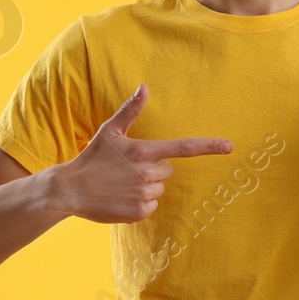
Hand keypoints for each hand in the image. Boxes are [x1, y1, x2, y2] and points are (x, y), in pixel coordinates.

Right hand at [51, 84, 231, 223]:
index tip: (230, 146)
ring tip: (121, 184)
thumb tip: (145, 87)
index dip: (209, 146)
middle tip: (127, 170)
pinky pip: (152, 206)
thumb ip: (131, 110)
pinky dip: (139, 203)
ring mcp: (144, 194)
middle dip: (152, 170)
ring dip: (145, 187)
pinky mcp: (139, 212)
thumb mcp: (110, 130)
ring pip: (159, 189)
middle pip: (168, 171)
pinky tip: (121, 197)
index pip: (184, 147)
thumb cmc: (92, 157)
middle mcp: (147, 172)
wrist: (69, 189)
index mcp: (144, 151)